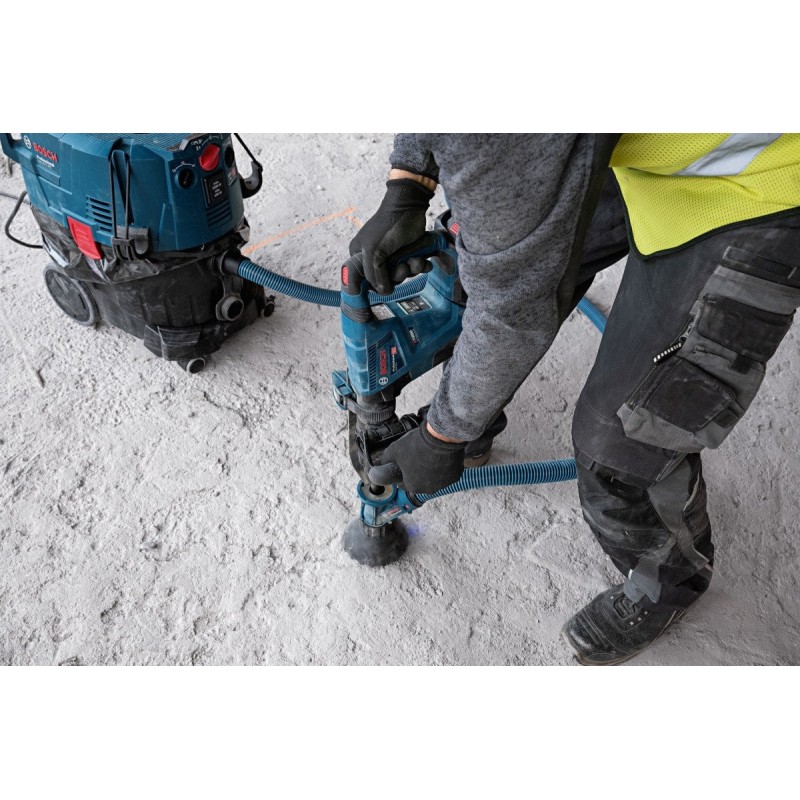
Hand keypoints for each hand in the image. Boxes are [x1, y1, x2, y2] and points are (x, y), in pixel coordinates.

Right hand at [349, 177, 433, 293]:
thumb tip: (383, 292)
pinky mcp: (408, 253)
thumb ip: (374, 274)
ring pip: (402, 274)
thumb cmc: (387, 227)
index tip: (386, 284)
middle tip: (402, 267)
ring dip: (411, 270)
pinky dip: (420, 266)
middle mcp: (376, 257)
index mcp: (360, 255)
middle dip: (398, 275)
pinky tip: (423, 261)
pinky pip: (414, 267)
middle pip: (386, 279)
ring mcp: (393, 255)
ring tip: (414, 260)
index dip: (377, 284)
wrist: (409, 207)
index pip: (366, 280)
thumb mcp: (374, 252)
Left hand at [368, 423, 464, 494]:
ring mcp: (443, 484)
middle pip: (420, 481)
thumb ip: (386, 461)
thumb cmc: (416, 445)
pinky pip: (447, 473)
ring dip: (432, 470)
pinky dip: (444, 466)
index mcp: (411, 486)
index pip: (404, 482)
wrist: (441, 437)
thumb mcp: (393, 451)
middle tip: (418, 456)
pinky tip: (441, 455)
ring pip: (434, 478)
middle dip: (418, 471)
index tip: (406, 461)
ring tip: (430, 454)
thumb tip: (382, 465)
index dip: (403, 470)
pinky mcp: (455, 476)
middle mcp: (428, 490)